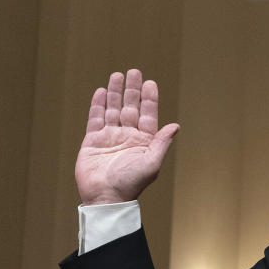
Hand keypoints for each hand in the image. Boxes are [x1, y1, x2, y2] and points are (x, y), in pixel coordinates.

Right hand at [75, 69, 179, 204]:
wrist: (106, 197)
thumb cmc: (131, 184)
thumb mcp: (152, 163)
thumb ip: (162, 143)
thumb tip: (175, 125)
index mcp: (143, 142)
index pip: (148, 115)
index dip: (149, 99)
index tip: (150, 83)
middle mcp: (127, 136)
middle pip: (130, 107)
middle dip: (132, 90)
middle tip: (134, 71)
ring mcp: (110, 137)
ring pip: (113, 109)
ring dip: (115, 93)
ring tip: (117, 75)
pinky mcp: (93, 140)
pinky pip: (95, 118)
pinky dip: (98, 105)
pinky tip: (102, 92)